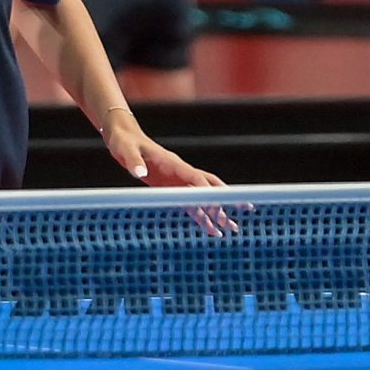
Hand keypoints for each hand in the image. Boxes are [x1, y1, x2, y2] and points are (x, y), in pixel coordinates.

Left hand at [103, 112, 239, 233]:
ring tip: (233, 228)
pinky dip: (201, 218)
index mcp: (172, 163)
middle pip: (210, 186)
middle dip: (227, 198)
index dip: (205, 190)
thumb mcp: (126, 151)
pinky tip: (211, 230)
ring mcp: (178, 182)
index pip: (194, 177)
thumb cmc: (125, 143)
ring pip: (203, 199)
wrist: (124, 138)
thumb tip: (139, 173)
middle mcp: (180, 172)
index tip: (217, 203)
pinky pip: (190, 206)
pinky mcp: (171, 190)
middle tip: (246, 208)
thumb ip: (134, 162)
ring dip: (218, 213)